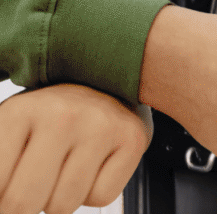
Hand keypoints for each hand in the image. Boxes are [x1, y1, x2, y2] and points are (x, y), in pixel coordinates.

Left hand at [0, 84, 151, 213]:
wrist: (105, 85)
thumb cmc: (50, 117)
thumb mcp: (12, 130)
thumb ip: (1, 163)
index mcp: (19, 111)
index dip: (0, 198)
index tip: (9, 188)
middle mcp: (62, 115)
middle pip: (25, 200)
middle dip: (24, 207)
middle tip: (32, 193)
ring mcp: (101, 126)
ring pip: (65, 204)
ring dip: (60, 201)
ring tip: (63, 174)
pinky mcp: (132, 139)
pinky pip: (102, 197)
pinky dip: (93, 194)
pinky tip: (92, 169)